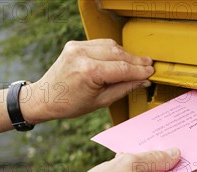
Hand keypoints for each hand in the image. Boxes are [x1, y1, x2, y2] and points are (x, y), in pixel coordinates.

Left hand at [21, 39, 153, 123]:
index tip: (151, 72)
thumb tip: (142, 81)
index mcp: (88, 72)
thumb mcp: (101, 101)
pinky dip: (113, 50)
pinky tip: (121, 58)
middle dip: (135, 61)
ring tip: (137, 63)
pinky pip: (100, 44)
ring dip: (125, 54)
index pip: (122, 68)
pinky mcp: (75, 44)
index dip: (139, 71)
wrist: (46, 97)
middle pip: (118, 54)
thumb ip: (124, 88)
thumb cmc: (70, 103)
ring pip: (111, 46)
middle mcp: (82, 55)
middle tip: (148, 66)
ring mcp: (77, 47)